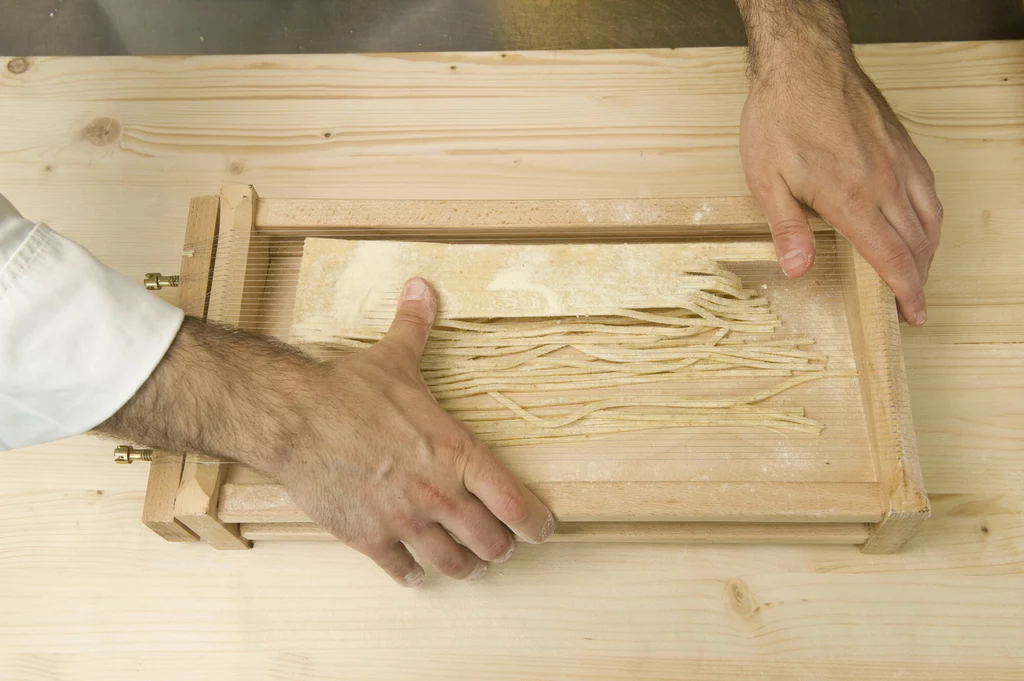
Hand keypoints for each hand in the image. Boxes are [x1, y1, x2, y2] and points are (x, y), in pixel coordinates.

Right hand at [98, 277, 554, 586]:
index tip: (542, 529)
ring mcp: (404, 522)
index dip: (538, 524)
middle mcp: (439, 494)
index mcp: (457, 453)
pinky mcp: (369, 538)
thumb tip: (422, 288)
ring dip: (463, 567)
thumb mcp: (394, 358)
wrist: (293, 419)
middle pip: (491, 544)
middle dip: (500, 547)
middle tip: (498, 543)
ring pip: (452, 566)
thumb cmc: (348, 391)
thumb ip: (417, 327)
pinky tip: (413, 570)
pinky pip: (402, 572)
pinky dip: (412, 575)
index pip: (516, 504)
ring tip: (464, 562)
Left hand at [738, 19, 941, 324]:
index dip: (906, 292)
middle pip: (916, 245)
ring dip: (927, 254)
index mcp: (851, 198)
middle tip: (912, 307)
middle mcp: (884, 182)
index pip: (891, 257)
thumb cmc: (780, 118)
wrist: (805, 63)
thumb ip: (786, 228)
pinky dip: (930, 219)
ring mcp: (899, 162)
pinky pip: (929, 191)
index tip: (912, 315)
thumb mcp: (766, 178)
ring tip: (916, 276)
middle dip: (918, 282)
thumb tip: (798, 270)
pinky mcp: (903, 146)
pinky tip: (919, 227)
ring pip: (930, 219)